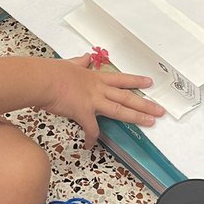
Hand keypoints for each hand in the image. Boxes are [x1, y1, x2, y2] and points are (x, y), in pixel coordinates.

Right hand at [44, 55, 164, 148]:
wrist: (43, 79)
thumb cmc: (53, 71)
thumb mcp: (70, 63)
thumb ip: (80, 62)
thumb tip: (85, 57)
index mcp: (94, 77)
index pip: (120, 79)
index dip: (136, 81)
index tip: (149, 83)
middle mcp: (98, 88)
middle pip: (127, 96)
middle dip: (145, 103)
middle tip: (160, 109)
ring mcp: (93, 101)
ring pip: (120, 110)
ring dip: (137, 117)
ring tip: (151, 122)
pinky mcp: (84, 113)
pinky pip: (91, 129)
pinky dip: (91, 138)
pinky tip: (90, 145)